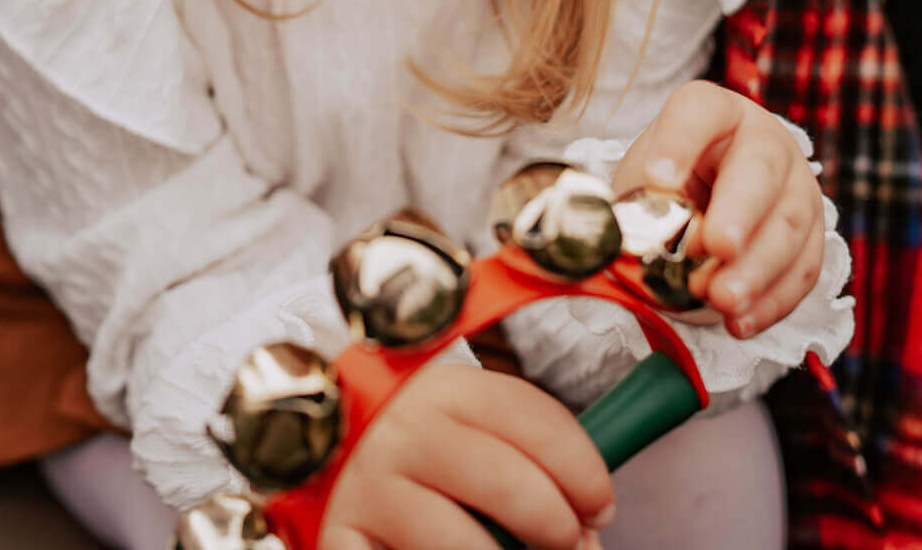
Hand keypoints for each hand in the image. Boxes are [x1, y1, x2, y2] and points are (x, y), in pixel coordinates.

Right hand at [321, 363, 613, 549]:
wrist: (320, 453)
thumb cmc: (418, 454)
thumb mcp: (465, 429)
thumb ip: (522, 456)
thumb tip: (588, 529)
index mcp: (442, 387)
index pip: (530, 416)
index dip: (582, 466)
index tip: (601, 505)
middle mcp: (400, 428)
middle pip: (505, 479)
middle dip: (555, 522)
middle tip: (570, 545)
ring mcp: (367, 485)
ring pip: (459, 541)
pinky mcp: (340, 535)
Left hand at [611, 81, 825, 339]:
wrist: (706, 205)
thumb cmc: (669, 188)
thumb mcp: (643, 184)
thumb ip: (640, 206)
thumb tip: (635, 244)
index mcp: (714, 113)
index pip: (700, 111)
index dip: (679, 141)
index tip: (657, 179)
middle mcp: (765, 140)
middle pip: (762, 167)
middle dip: (740, 211)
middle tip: (717, 247)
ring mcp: (797, 186)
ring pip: (791, 224)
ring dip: (757, 268)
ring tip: (721, 300)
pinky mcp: (812, 235)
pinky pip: (804, 268)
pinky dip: (773, 301)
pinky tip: (740, 323)